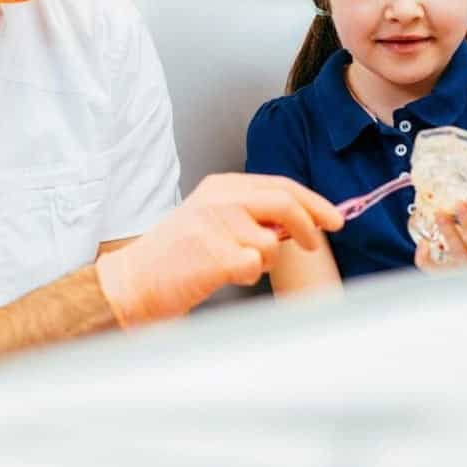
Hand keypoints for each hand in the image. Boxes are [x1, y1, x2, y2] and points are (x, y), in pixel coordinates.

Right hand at [95, 174, 343, 326]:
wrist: (133, 281)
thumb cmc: (176, 255)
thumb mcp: (213, 218)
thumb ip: (252, 214)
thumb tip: (301, 221)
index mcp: (221, 186)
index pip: (281, 185)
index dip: (313, 202)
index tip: (333, 218)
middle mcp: (220, 198)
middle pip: (285, 202)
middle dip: (310, 224)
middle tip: (315, 243)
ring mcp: (216, 224)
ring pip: (272, 243)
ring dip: (264, 261)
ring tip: (235, 266)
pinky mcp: (214, 254)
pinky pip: (254, 267)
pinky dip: (247, 277)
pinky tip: (221, 275)